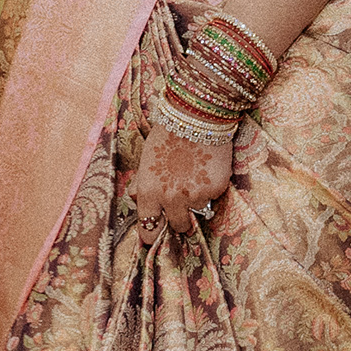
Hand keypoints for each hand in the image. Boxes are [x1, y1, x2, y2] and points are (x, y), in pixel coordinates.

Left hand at [132, 124, 232, 238]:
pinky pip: (213, 197)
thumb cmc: (167, 135)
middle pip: (178, 226)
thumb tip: (136, 198)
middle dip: (181, 218)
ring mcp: (195, 196)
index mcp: (149, 192)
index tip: (159, 234)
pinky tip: (207, 167)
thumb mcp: (147, 159)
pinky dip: (211, 187)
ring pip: (198, 211)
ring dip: (197, 200)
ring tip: (195, 175)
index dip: (154, 234)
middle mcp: (171, 199)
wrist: (194, 116)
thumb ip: (142, 183)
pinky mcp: (215, 189)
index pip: (149, 230)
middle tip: (183, 201)